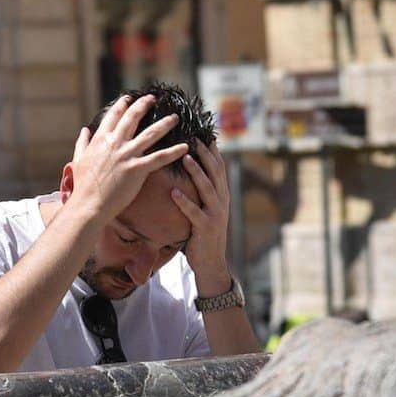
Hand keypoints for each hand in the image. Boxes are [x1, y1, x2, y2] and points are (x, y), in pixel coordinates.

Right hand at [67, 94, 189, 223]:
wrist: (88, 204)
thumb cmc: (83, 186)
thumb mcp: (78, 160)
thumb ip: (82, 143)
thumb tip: (84, 129)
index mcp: (100, 140)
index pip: (113, 116)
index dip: (122, 105)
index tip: (129, 98)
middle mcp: (115, 143)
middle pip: (133, 118)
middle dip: (144, 105)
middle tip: (153, 98)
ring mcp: (127, 155)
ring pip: (150, 134)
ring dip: (165, 123)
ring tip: (175, 117)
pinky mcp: (137, 169)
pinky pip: (159, 157)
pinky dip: (173, 152)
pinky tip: (185, 147)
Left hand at [172, 141, 230, 289]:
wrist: (211, 263)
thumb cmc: (202, 235)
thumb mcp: (204, 211)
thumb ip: (201, 194)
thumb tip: (189, 175)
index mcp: (221, 195)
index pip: (218, 168)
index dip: (212, 150)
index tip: (203, 132)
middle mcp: (221, 201)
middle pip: (215, 172)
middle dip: (205, 153)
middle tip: (194, 136)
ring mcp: (215, 214)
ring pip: (207, 188)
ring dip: (196, 171)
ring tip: (185, 156)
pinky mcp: (205, 228)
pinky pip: (194, 212)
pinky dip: (184, 201)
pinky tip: (173, 192)